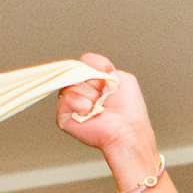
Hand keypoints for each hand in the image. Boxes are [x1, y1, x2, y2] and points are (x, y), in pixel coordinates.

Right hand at [55, 54, 157, 176]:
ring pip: (69, 85)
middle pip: (74, 72)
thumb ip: (102, 65)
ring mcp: (71, 103)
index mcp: (93, 82)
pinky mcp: (63, 116)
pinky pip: (64, 100)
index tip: (106, 76)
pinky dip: (79, 104)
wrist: (126, 130)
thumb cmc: (129, 111)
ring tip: (98, 106)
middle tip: (103, 94)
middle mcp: (81, 91)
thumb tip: (84, 63)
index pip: (83, 63)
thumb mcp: (121, 77)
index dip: (95, 67)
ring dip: (89, 94)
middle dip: (92, 82)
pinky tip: (89, 111)